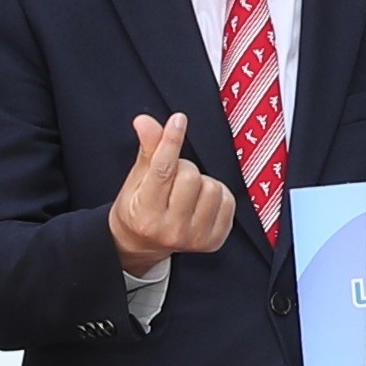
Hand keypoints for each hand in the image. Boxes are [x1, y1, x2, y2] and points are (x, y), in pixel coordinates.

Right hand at [109, 114, 237, 273]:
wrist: (143, 244)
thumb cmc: (138, 208)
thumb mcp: (137, 179)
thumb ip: (148, 149)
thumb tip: (145, 121)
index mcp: (145, 214)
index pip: (162, 171)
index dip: (171, 141)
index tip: (178, 120)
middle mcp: (170, 230)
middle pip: (190, 176)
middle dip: (183, 168)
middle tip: (173, 179)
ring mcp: (194, 238)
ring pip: (211, 187)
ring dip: (201, 182)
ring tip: (186, 192)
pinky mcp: (214, 241)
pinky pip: (228, 200)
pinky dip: (217, 194)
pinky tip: (201, 202)